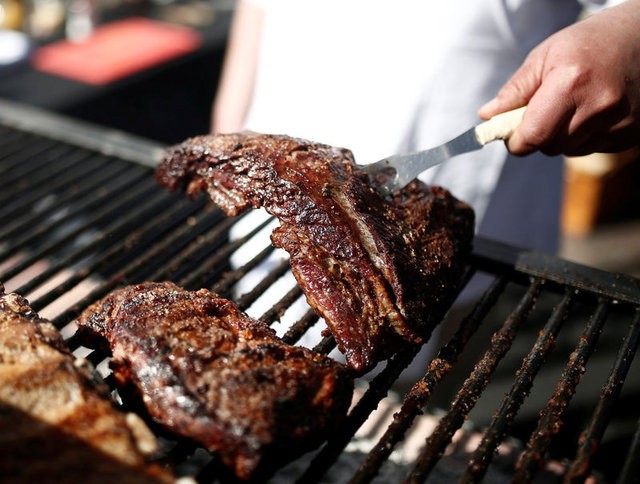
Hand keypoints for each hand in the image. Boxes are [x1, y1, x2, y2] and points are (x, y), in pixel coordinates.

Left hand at [478, 0, 639, 156]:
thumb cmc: (589, 43)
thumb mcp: (546, 55)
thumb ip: (515, 90)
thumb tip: (487, 117)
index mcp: (571, 82)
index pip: (533, 136)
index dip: (516, 142)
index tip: (509, 134)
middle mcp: (599, 105)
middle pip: (549, 147)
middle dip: (538, 136)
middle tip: (543, 111)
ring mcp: (620, 122)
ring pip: (569, 151)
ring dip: (562, 136)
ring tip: (574, 105)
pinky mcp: (632, 134)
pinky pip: (592, 148)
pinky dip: (585, 136)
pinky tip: (594, 110)